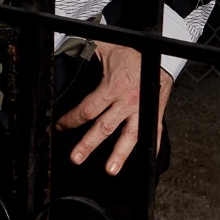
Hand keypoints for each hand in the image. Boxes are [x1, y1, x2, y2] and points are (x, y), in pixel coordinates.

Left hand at [55, 40, 173, 176]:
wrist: (158, 54)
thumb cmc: (130, 53)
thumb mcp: (104, 50)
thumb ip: (84, 53)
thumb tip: (65, 50)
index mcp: (112, 87)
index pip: (87, 109)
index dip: (71, 120)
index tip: (60, 127)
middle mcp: (127, 101)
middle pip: (104, 127)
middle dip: (88, 144)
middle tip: (76, 158)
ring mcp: (142, 109)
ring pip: (129, 136)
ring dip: (119, 154)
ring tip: (110, 170)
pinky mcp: (155, 113)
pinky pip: (154, 133)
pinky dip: (151, 148)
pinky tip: (145, 161)